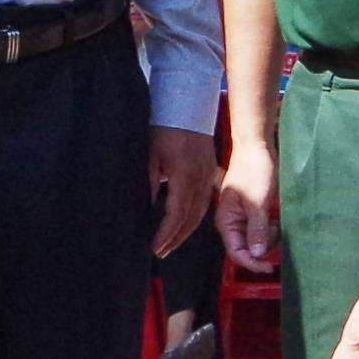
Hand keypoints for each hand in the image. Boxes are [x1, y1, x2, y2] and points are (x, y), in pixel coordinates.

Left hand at [148, 126, 217, 253]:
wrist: (188, 106)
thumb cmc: (165, 127)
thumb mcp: (151, 155)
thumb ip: (150, 182)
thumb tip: (146, 207)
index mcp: (184, 175)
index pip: (176, 213)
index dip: (166, 233)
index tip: (155, 246)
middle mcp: (200, 179)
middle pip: (190, 218)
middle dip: (175, 238)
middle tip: (160, 252)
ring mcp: (208, 176)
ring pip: (200, 212)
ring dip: (186, 231)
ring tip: (171, 244)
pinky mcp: (211, 171)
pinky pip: (206, 200)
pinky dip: (196, 216)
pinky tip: (187, 224)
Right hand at [215, 137, 280, 272]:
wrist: (256, 146)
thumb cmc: (254, 169)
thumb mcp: (257, 201)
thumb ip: (256, 229)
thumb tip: (257, 254)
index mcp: (227, 221)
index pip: (236, 253)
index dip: (252, 263)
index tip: (270, 266)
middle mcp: (232, 222)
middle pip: (247, 249)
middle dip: (263, 246)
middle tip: (276, 231)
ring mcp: (243, 217)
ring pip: (256, 241)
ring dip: (269, 237)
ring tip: (276, 221)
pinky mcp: (253, 212)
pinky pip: (262, 230)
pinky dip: (271, 229)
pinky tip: (276, 217)